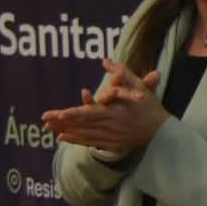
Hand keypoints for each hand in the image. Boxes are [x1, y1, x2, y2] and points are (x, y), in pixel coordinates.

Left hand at [42, 60, 167, 153]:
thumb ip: (122, 73)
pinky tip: (62, 137)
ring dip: (65, 131)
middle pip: (81, 124)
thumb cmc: (149, 107)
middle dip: (61, 122)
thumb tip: (105, 61)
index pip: (88, 113)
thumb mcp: (138, 87)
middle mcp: (109, 126)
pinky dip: (75, 140)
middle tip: (44, 120)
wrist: (162, 132)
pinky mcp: (111, 143)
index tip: (58, 114)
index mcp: (114, 112)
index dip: (72, 114)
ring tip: (48, 128)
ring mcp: (109, 136)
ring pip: (83, 134)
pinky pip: (89, 142)